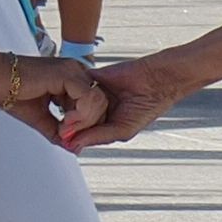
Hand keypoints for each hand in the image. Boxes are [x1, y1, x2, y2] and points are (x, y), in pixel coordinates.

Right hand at [0, 51, 101, 142]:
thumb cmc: (13, 94)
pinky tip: (64, 121)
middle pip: (101, 102)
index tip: (69, 137)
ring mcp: (73, 71)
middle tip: (68, 137)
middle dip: (88, 125)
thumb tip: (72, 147)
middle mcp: (76, 72)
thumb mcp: (41, 118)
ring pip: (98, 100)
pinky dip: (80, 115)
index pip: (94, 104)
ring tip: (65, 130)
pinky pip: (88, 97)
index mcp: (72, 80)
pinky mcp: (67, 74)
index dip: (87, 124)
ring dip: (84, 122)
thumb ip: (58, 131)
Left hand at [74, 48, 202, 148]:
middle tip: (68, 127)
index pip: (82, 131)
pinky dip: (76, 89)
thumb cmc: (148, 106)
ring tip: (74, 114)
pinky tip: (78, 97)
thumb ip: (98, 136)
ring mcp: (94, 92)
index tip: (65, 140)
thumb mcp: (122, 130)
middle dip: (72, 123)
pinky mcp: (93, 76)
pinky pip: (77, 83)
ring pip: (73, 100)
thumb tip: (75, 144)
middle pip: (76, 116)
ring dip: (72, 107)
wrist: (156, 81)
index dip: (73, 136)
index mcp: (105, 122)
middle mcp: (97, 108)